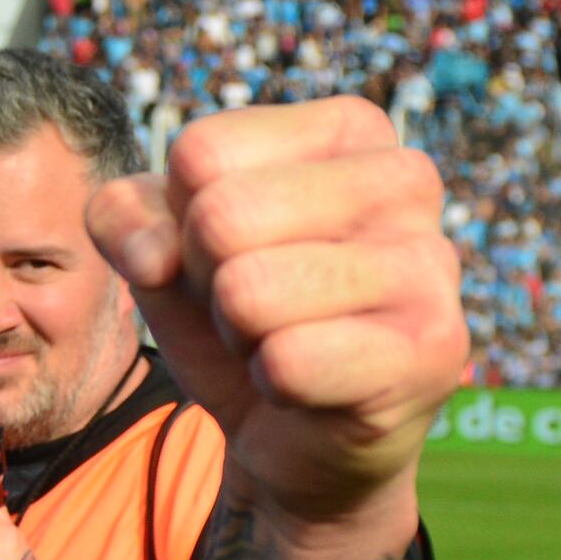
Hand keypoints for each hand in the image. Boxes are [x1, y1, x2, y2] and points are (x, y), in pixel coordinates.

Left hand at [88, 102, 464, 534]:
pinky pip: (289, 362)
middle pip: (221, 216)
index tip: (227, 253)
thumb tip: (155, 257)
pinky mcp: (435, 349)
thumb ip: (125, 218)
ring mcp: (432, 262)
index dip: (182, 220)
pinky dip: (273, 384)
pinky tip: (313, 383)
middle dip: (209, 279)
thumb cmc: (241, 313)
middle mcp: (407, 178)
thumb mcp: (161, 246)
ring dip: (240, 332)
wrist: (297, 431)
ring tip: (282, 338)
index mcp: (351, 128)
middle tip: (254, 306)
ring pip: (248, 291)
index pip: (200, 153)